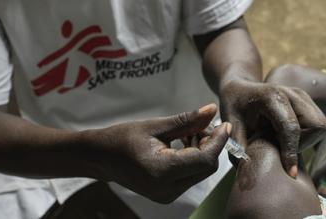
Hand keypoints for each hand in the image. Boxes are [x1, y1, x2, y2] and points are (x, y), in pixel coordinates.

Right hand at [81, 104, 230, 202]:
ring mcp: (167, 195)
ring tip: (190, 132)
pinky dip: (194, 159)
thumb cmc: (122, 138)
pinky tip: (185, 143)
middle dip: (210, 145)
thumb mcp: (155, 126)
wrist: (102, 157)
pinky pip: (190, 176)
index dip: (218, 141)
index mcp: (162, 171)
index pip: (204, 159)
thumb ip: (186, 120)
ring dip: (202, 151)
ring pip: (200, 172)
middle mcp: (167, 189)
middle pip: (206, 168)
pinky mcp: (167, 194)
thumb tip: (212, 111)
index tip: (223, 124)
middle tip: (201, 125)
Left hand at [219, 80, 325, 176]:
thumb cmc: (234, 106)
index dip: (291, 152)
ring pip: (321, 126)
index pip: (291, 127)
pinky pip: (319, 125)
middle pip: (316, 126)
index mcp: (271, 97)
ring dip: (307, 140)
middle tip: (281, 148)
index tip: (290, 172)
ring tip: (283, 141)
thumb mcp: (231, 125)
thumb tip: (248, 166)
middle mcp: (291, 93)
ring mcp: (302, 96)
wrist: (240, 89)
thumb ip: (238, 145)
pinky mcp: (307, 101)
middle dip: (302, 143)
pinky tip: (287, 135)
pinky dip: (308, 135)